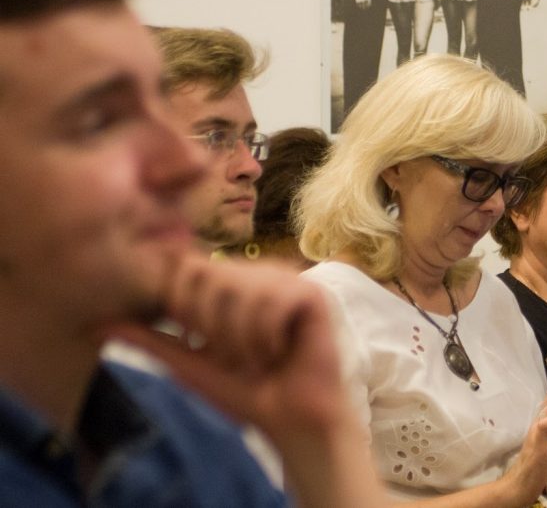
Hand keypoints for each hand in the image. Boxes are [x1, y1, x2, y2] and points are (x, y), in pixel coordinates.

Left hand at [104, 257, 383, 507]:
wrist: (289, 419)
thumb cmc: (242, 391)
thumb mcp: (187, 364)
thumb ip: (149, 340)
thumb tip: (96, 325)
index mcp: (229, 282)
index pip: (187, 267)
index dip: (183, 305)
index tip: (201, 342)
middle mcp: (257, 273)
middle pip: (207, 274)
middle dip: (209, 325)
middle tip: (232, 355)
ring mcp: (285, 280)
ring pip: (238, 290)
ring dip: (240, 340)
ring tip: (257, 358)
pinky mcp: (310, 295)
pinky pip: (271, 304)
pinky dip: (267, 340)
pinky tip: (281, 352)